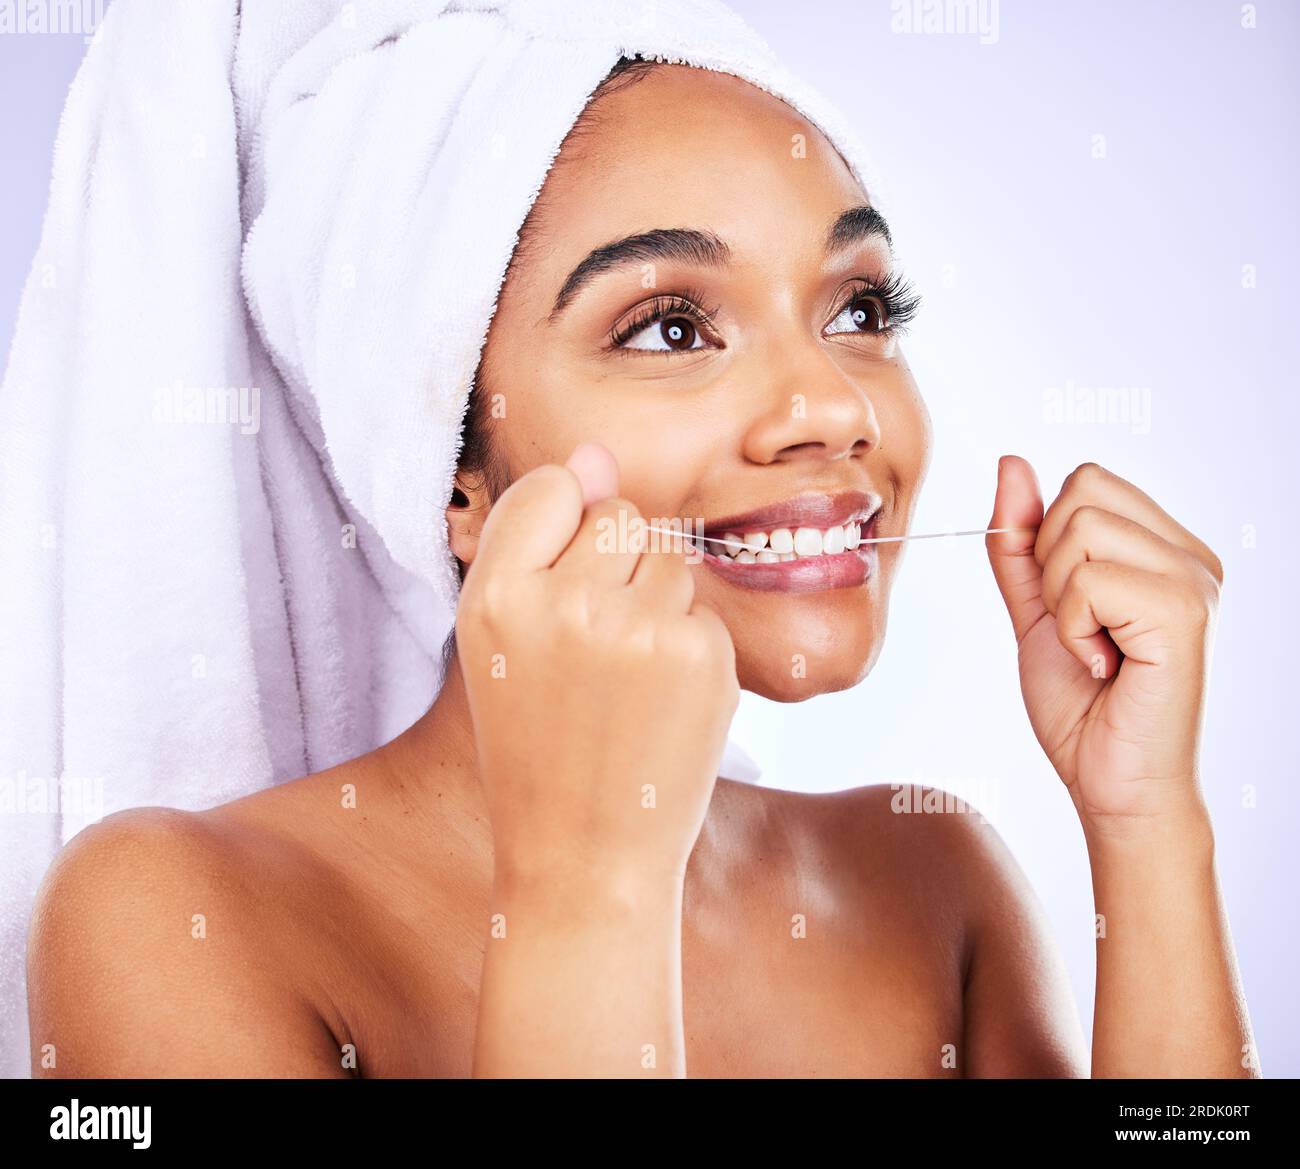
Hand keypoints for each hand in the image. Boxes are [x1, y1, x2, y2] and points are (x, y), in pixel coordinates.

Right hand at [455, 441, 738, 889]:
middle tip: (593, 648)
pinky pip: (702, 607)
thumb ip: (541, 544)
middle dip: (615, 565)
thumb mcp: (504, 643)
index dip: (565, 529)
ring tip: (626, 678)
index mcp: (494, 597)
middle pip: (619, 514)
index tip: (560, 584)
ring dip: (658, 601)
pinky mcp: (700, 655)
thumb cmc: (536, 744)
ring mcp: (637, 630)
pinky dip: (691, 645)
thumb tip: (596, 453)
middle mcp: (563, 604)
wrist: (583, 854)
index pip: (553, 487)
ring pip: (668, 555)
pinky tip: (662, 702)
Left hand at [986, 458, 1222, 831]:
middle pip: (1081, 492)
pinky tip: (1103, 664)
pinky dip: (1072, 626)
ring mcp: (1195, 582)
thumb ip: (1020, 540)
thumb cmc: (1082, 706)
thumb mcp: (1035, 608)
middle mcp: (1192, 557)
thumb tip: (1012, 463)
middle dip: (1050, 564)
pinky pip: (1087, 579)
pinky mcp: (1183, 613)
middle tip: (1081, 629)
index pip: (1086, 482)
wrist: (1111, 786)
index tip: (1070, 609)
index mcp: (1166, 549)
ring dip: (1061, 600)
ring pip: (1079, 528)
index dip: (1048, 542)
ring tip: (1094, 648)